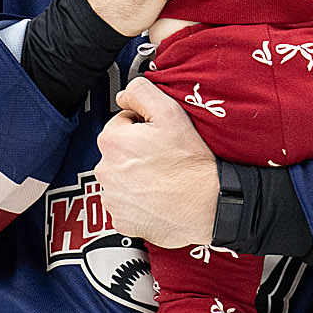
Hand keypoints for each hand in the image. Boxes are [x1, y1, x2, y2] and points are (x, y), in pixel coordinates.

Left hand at [95, 77, 218, 246]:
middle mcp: (105, 170)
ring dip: (135, 176)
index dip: (144, 127)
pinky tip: (157, 196)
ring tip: (162, 178)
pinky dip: (137, 200)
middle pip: (119, 151)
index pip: (122, 122)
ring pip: (121, 178)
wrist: (206, 205)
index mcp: (112, 141)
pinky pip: (124, 204)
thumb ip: (141, 93)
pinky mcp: (120, 220)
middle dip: (137, 152)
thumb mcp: (170, 113)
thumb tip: (124, 94)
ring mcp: (112, 198)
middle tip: (164, 157)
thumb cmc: (189, 163)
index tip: (160, 137)